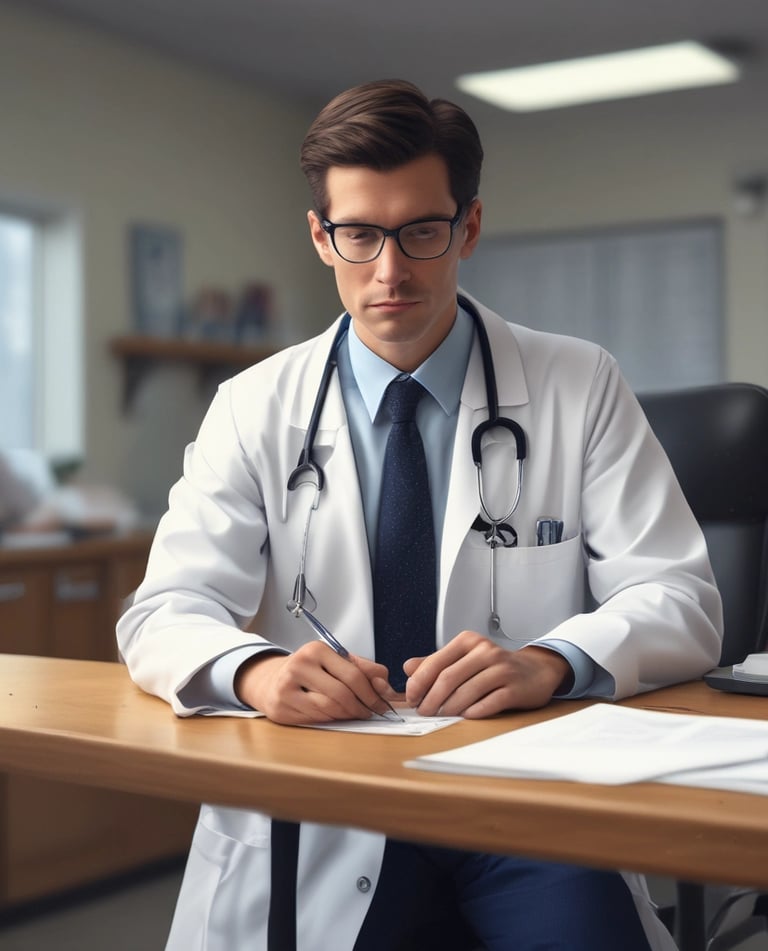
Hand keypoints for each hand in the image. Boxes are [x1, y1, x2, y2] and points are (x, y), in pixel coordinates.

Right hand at [234, 643, 394, 724]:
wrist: (271, 680)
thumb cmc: (309, 671)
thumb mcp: (335, 661)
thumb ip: (363, 668)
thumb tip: (384, 683)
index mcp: (316, 649)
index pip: (353, 675)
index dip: (372, 693)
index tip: (383, 702)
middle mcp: (299, 665)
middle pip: (342, 694)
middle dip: (363, 707)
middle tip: (372, 712)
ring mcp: (287, 687)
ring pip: (330, 709)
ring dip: (349, 715)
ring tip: (356, 713)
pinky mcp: (281, 708)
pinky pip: (316, 718)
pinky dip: (332, 719)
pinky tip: (336, 715)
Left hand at [402, 631, 571, 718]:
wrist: (535, 671)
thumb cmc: (494, 667)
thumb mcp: (464, 658)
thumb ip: (435, 662)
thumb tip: (407, 668)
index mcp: (468, 642)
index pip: (435, 662)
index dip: (419, 683)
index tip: (411, 698)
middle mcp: (485, 651)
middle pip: (448, 678)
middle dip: (431, 699)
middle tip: (423, 712)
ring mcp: (501, 669)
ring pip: (466, 692)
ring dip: (449, 709)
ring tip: (441, 716)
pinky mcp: (514, 689)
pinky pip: (488, 704)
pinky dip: (473, 713)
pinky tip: (465, 717)